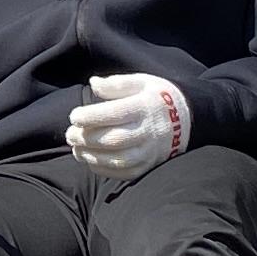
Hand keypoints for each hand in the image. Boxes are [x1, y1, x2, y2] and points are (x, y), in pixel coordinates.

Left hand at [63, 72, 191, 174]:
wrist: (186, 120)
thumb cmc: (157, 97)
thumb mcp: (142, 82)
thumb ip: (116, 84)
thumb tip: (93, 84)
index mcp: (145, 107)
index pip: (115, 114)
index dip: (91, 117)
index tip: (74, 116)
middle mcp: (149, 132)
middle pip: (115, 139)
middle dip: (87, 138)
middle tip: (70, 134)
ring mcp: (150, 152)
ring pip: (119, 159)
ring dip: (92, 156)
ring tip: (76, 149)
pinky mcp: (149, 166)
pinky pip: (125, 173)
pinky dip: (104, 169)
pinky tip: (90, 160)